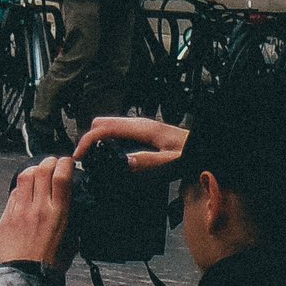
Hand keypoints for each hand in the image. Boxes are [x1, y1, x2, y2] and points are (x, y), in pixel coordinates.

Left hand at [0, 157, 75, 270]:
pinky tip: (26, 191)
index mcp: (58, 214)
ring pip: (25, 177)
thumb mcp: (71, 241)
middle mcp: (38, 208)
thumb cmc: (51, 263)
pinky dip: (21, 187)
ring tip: (38, 172)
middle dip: (49, 162)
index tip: (68, 162)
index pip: (62, 178)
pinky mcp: (7, 216)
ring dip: (34, 170)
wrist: (25, 275)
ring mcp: (20, 210)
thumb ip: (73, 222)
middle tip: (53, 163)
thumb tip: (74, 209)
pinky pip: (14, 192)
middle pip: (42, 171)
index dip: (65, 163)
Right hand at [73, 115, 188, 169]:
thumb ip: (149, 161)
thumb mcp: (172, 161)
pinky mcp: (143, 131)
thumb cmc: (193, 152)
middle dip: (88, 139)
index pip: (104, 128)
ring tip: (92, 158)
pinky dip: (106, 140)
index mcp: (143, 128)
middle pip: (101, 123)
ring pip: (108, 126)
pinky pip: (117, 131)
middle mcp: (140, 123)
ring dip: (96, 139)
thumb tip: (124, 162)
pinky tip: (109, 154)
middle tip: (85, 159)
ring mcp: (141, 126)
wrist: (205, 146)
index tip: (79, 156)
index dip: (87, 141)